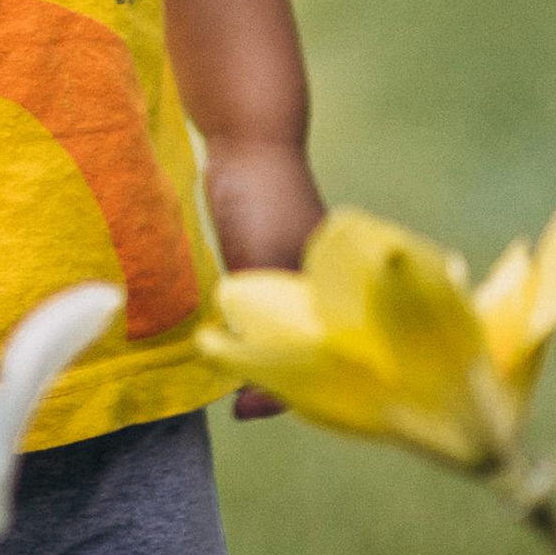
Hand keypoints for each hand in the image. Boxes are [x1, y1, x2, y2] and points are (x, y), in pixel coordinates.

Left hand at [207, 135, 324, 420]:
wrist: (248, 143)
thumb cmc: (265, 201)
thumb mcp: (260, 264)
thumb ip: (258, 316)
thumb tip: (246, 374)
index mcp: (333, 294)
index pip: (324, 363)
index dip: (285, 395)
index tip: (243, 411)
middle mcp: (317, 289)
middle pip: (303, 353)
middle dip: (273, 380)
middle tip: (234, 404)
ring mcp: (292, 274)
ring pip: (279, 333)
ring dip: (257, 355)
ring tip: (226, 379)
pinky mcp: (266, 258)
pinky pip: (260, 309)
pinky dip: (246, 328)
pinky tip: (222, 341)